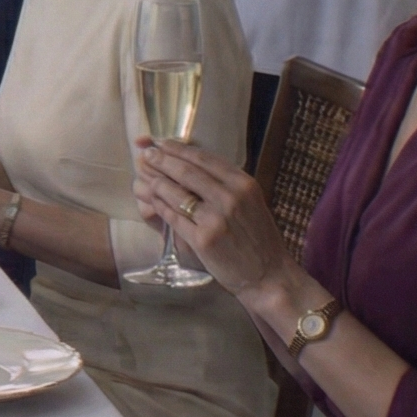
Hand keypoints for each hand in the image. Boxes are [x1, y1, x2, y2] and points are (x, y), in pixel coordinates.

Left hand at [132, 137, 299, 299]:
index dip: (177, 147)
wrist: (270, 276)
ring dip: (155, 181)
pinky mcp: (202, 239)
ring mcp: (215, 219)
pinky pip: (172, 216)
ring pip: (174, 192)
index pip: (203, 157)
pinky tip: (153, 200)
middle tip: (146, 154)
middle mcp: (230, 197)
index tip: (159, 141)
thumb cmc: (258, 237)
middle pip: (185, 171)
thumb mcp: (249, 201)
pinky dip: (159, 205)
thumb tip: (188, 160)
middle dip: (161, 159)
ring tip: (145, 176)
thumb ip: (224, 182)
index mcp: (243, 184)